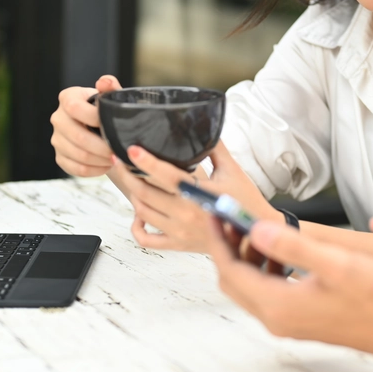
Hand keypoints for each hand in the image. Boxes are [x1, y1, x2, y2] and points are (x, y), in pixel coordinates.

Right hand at [50, 75, 120, 177]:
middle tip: (117, 151)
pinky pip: (76, 168)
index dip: (94, 118)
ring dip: (100, 160)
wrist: (99, 126)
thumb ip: (110, 88)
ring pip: (78, 155)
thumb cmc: (105, 109)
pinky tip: (106, 166)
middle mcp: (58, 118)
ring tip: (115, 159)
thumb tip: (105, 82)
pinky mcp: (60, 157)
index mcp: (67, 98)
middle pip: (77, 136)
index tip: (112, 124)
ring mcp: (57, 139)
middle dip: (102, 146)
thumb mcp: (109, 96)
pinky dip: (94, 170)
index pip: (75, 108)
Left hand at [118, 141, 279, 252]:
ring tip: (131, 179)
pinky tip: (139, 214)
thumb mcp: (232, 170)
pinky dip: (137, 226)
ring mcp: (179, 231)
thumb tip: (203, 127)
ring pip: (142, 211)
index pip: (167, 175)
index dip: (146, 162)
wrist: (252, 235)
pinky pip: (147, 239)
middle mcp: (186, 213)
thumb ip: (215, 148)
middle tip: (120, 159)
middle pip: (145, 192)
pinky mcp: (177, 244)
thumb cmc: (244, 202)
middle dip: (128, 174)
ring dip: (132, 193)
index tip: (132, 149)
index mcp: (199, 194)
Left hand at [207, 219, 372, 369]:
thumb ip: (292, 246)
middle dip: (228, 247)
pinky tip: (283, 253)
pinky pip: (268, 292)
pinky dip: (265, 270)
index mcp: (278, 304)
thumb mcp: (334, 263)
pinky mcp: (299, 319)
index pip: (231, 270)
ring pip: (250, 287)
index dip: (219, 240)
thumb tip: (257, 230)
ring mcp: (287, 321)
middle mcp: (277, 318)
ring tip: (257, 230)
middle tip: (230, 219)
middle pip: (234, 280)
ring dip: (247, 258)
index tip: (215, 215)